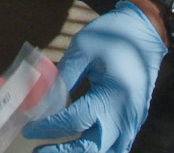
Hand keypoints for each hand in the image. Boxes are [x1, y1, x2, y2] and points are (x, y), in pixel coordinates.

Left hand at [22, 2, 166, 152]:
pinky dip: (99, 150)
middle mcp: (124, 117)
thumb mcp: (83, 49)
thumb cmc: (112, 36)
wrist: (144, 33)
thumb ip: (64, 76)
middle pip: (92, 148)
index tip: (29, 129)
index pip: (74, 121)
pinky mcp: (134, 122)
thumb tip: (42, 98)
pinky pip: (117, 146)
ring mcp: (132, 123)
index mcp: (111, 97)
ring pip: (107, 152)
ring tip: (56, 150)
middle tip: (38, 151)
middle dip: (63, 152)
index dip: (49, 127)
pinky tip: (79, 147)